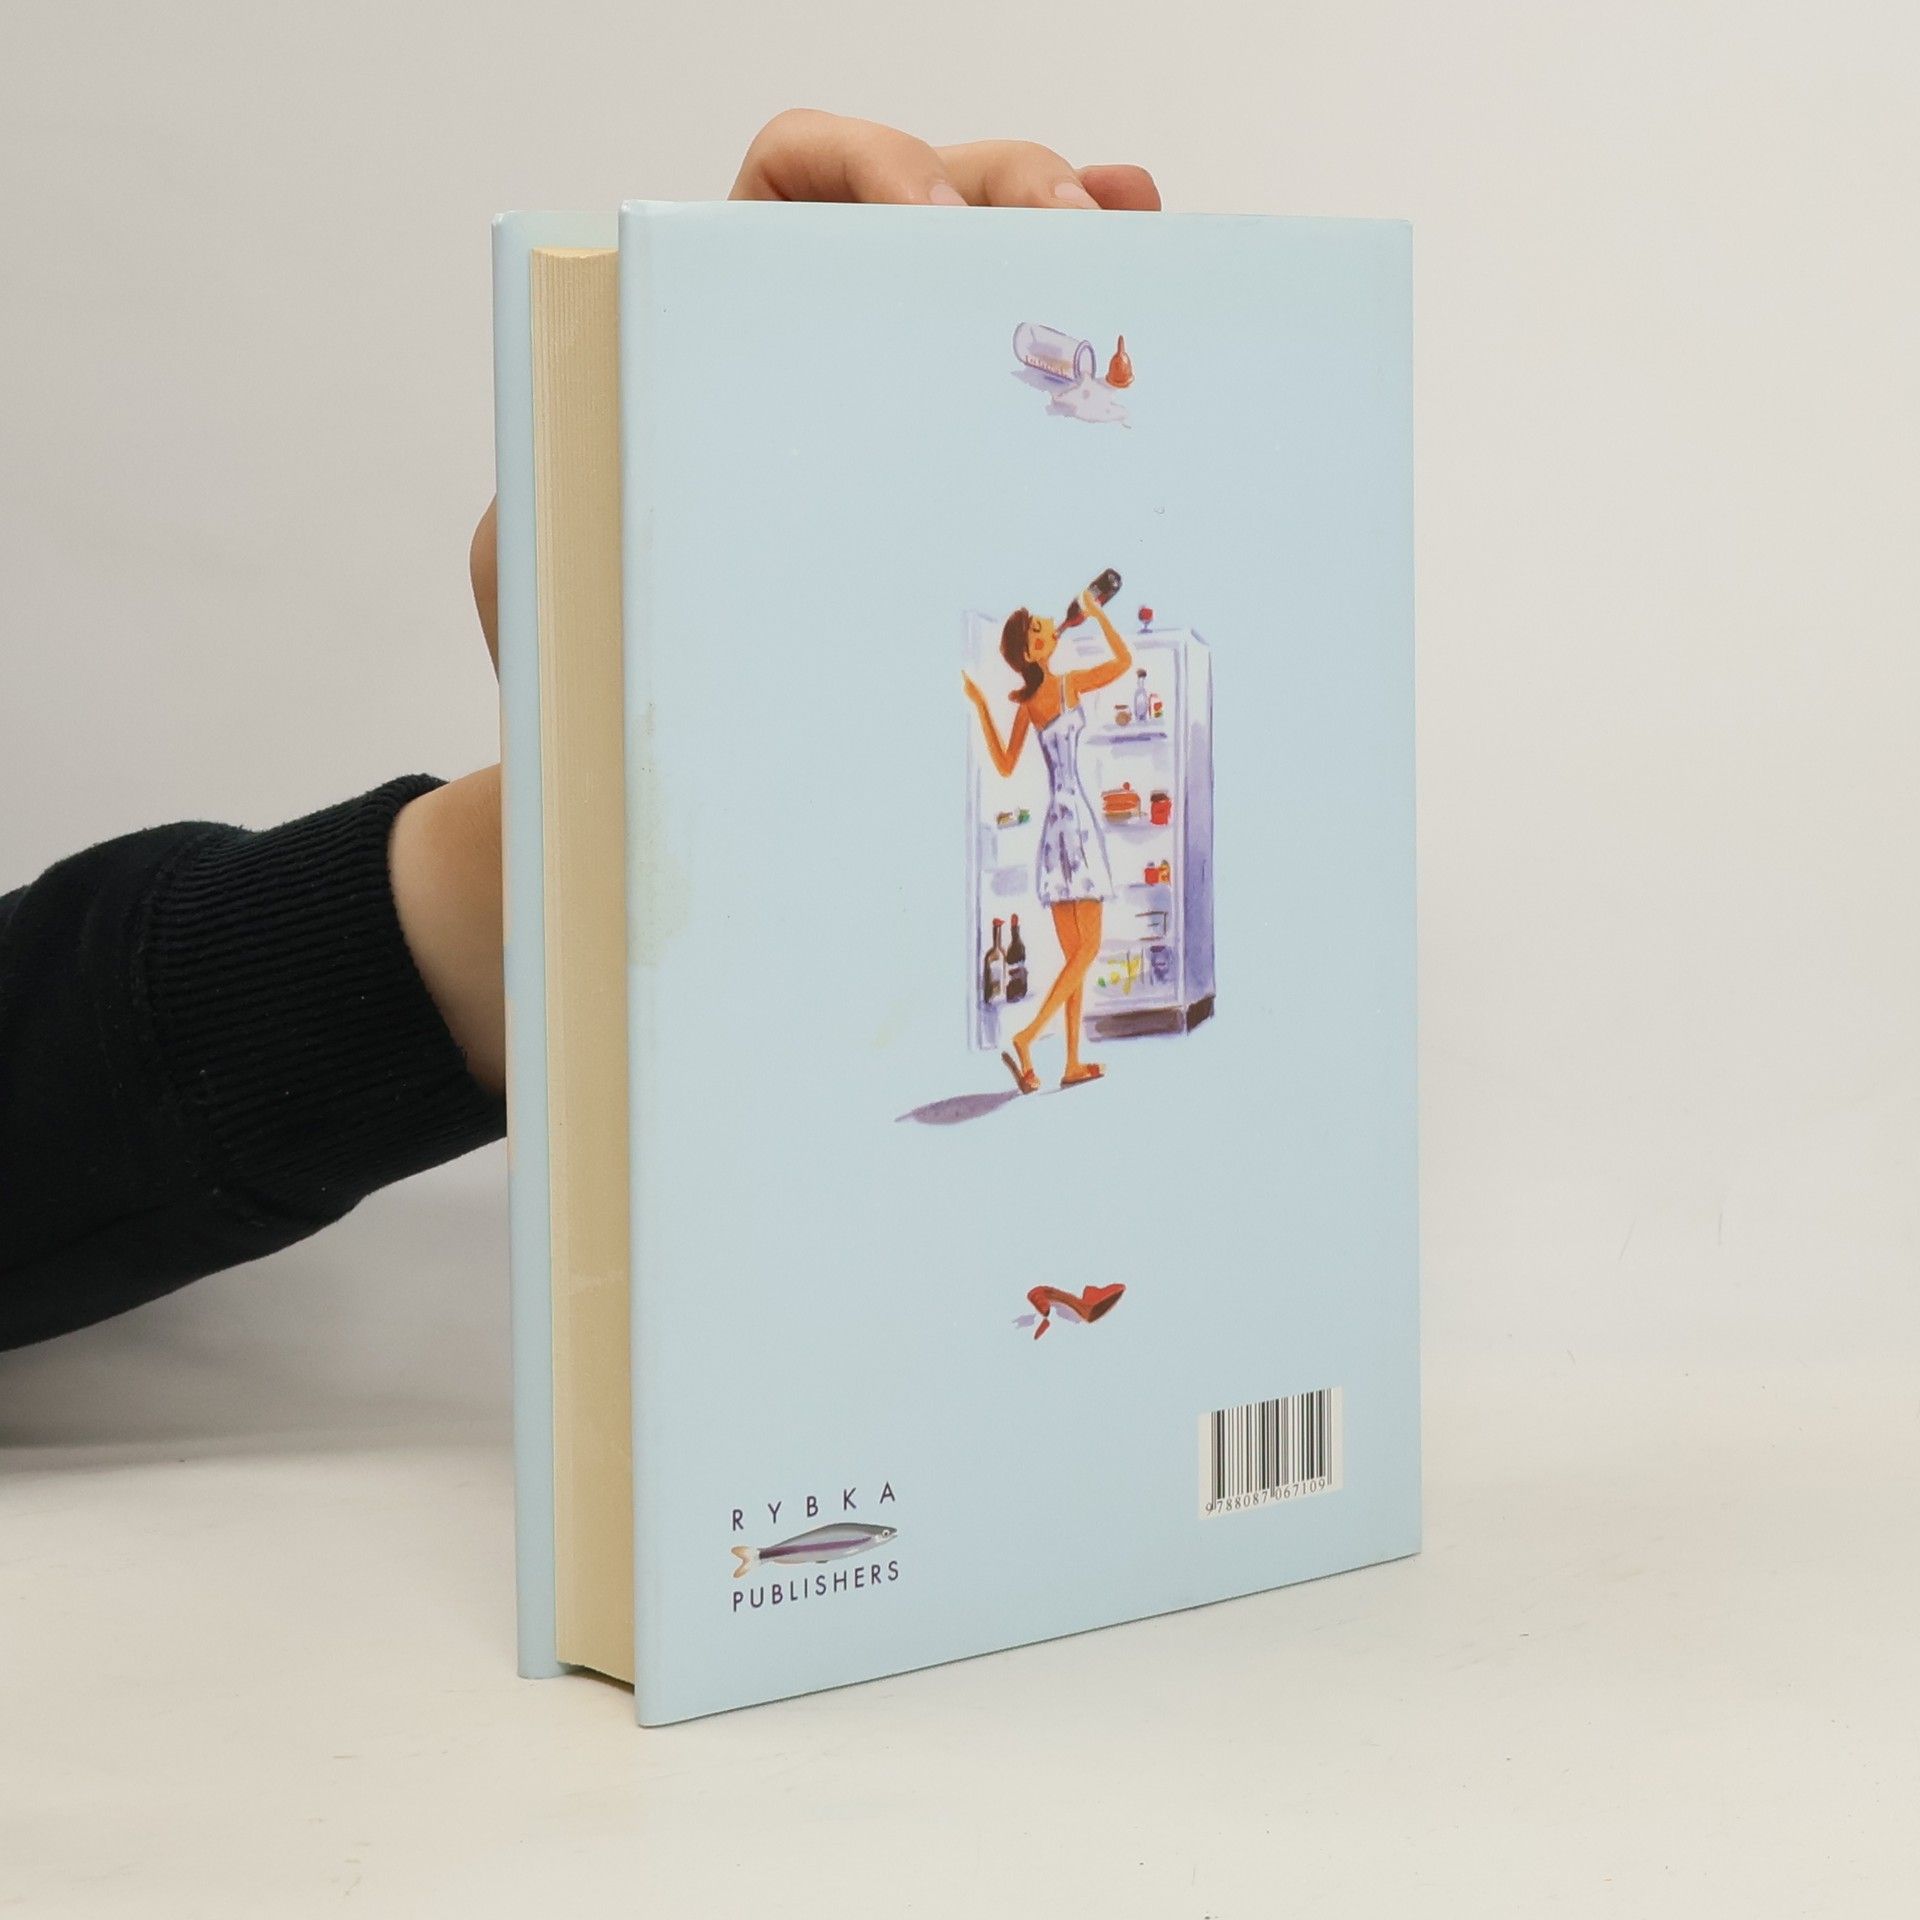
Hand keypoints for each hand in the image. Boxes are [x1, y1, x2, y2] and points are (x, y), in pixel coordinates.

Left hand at [430, 115, 1158, 1092]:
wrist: (650, 794)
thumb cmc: (584, 680)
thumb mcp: (552, 571)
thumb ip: (568, 493)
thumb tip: (630, 460)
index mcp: (722, 335)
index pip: (794, 185)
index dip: (864, 166)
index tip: (929, 217)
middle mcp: (828, 360)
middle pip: (936, 209)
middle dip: (1014, 193)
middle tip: (1072, 237)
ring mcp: (915, 426)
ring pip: (1009, 284)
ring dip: (1082, 240)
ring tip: (1130, 249)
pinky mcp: (976, 507)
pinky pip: (1050, 399)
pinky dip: (1107, 331)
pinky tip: (1150, 287)